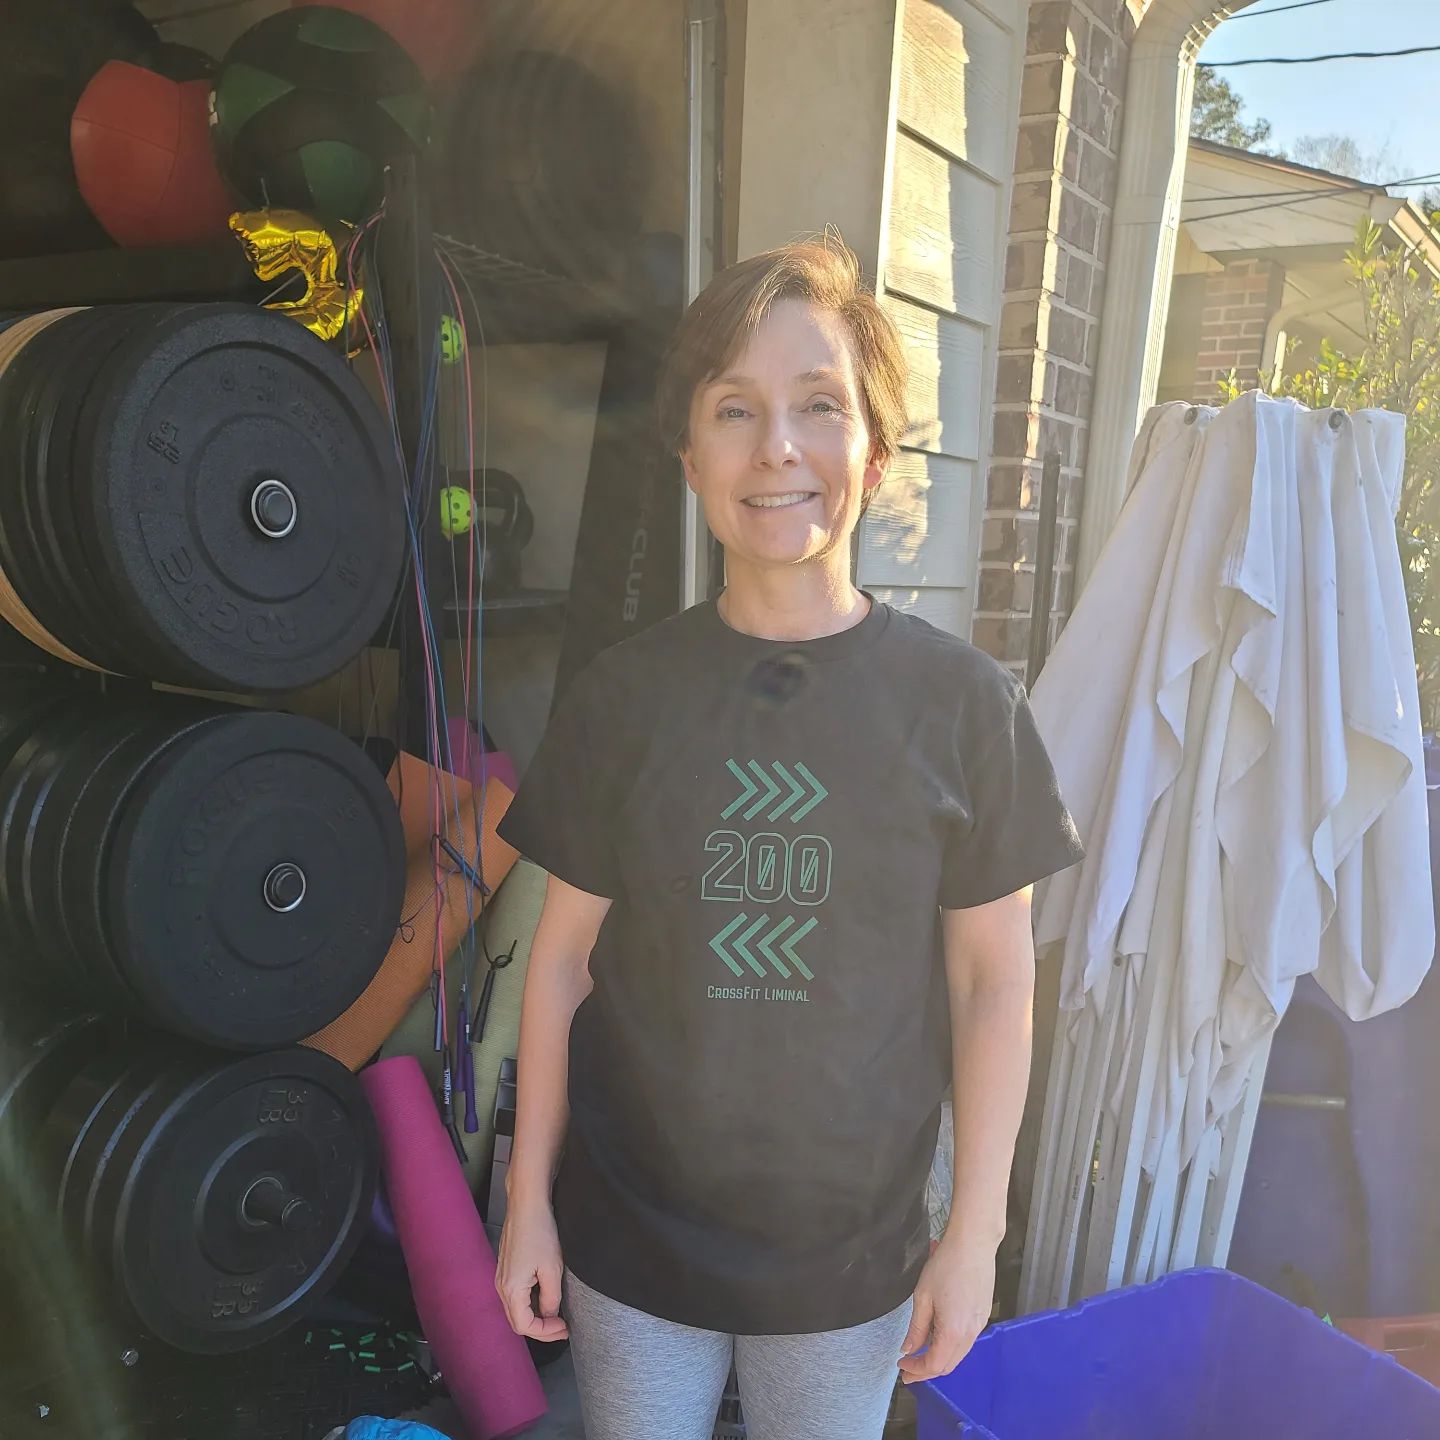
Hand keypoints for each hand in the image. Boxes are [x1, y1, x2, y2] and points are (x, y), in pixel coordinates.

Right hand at [495, 1197, 569, 1341]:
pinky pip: (516, 1296)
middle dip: (541, 1329)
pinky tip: (545, 1299)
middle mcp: (501, 1286)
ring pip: (516, 1309)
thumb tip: (550, 1314)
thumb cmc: (538, 1231)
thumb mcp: (552, 1269)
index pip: (524, 1326)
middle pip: (518, 1321)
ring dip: (536, 1317)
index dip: (545, 1332)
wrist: (527, 1204)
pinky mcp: (506, 1268)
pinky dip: (530, 1304)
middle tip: (562, 1328)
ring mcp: (502, 1277)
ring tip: (556, 1317)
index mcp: (511, 1289)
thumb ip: (551, 1298)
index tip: (563, 1327)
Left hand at [897, 1236, 994, 1384]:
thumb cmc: (947, 1264)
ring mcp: (979, 1326)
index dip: (916, 1370)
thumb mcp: (923, 1296)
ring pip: (958, 1355)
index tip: (902, 1366)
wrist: (973, 1244)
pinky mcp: (983, 1317)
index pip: (934, 1365)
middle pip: (948, 1365)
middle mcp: (970, 1334)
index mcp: (953, 1332)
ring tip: (920, 1352)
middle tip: (908, 1367)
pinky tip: (937, 1336)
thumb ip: (916, 1328)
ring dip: (938, 1358)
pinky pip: (966, 1342)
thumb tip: (909, 1349)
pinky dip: (950, 1347)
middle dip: (926, 1370)